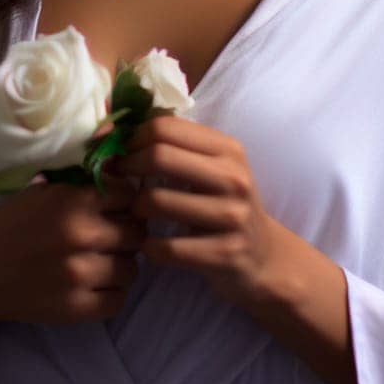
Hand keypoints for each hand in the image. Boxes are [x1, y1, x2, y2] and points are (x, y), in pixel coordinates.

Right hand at [0, 179, 145, 328]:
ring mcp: (79, 275)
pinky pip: (118, 300)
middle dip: (126, 232)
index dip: (125, 200)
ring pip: (132, 268)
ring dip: (120, 264)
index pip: (129, 194)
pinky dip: (110, 293)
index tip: (115, 207)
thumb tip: (124, 170)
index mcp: (71, 201)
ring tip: (101, 262)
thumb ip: (82, 183)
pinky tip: (94, 285)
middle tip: (111, 237)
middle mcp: (80, 236)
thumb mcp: (42, 193)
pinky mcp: (75, 308)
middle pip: (136, 232)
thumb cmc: (9, 227)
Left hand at [103, 114, 293, 308]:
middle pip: (159, 156)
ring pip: (157, 201)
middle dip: (129, 166)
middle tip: (120, 178)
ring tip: (137, 212)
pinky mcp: (224, 253)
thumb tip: (124, 127)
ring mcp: (232, 217)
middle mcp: (234, 178)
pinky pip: (166, 247)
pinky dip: (149, 247)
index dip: (135, 138)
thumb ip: (179, 146)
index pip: (166, 127)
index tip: (125, 152)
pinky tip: (150, 245)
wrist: (263, 256)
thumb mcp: (214, 168)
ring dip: (135, 208)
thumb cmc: (224, 205)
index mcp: (228, 150)